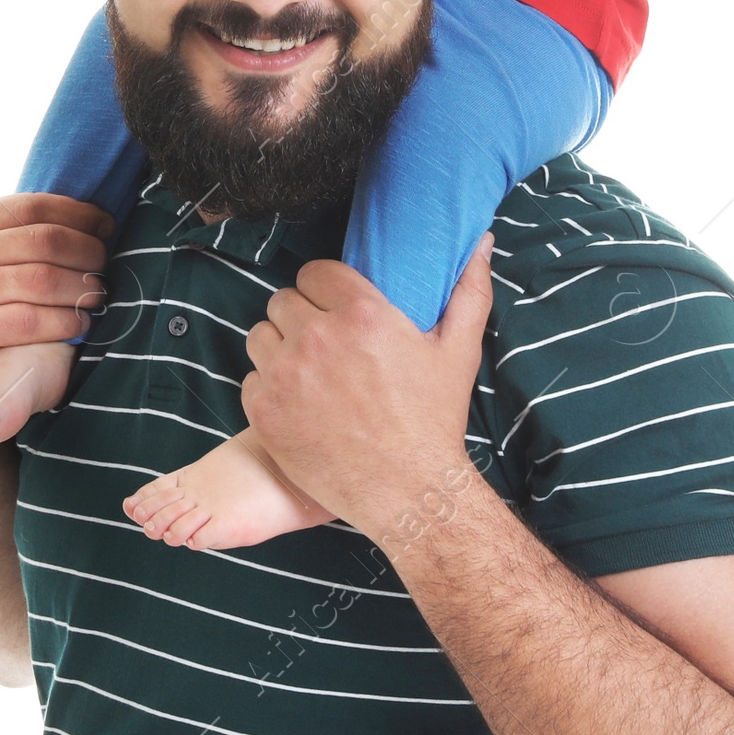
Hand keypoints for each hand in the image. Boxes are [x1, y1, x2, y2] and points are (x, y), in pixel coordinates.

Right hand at [0, 193, 110, 423]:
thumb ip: (21, 233)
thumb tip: (92, 216)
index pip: (34, 206)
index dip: (79, 214)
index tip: (105, 226)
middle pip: (44, 240)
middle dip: (87, 251)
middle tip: (103, 266)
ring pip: (43, 280)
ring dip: (82, 288)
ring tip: (97, 295)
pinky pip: (33, 320)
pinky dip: (67, 321)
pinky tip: (80, 324)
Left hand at [239, 236, 493, 547]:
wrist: (408, 491)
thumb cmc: (433, 421)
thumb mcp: (459, 351)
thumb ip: (469, 290)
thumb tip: (482, 243)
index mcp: (362, 313)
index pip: (314, 272)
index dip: (323, 289)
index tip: (334, 309)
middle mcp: (318, 337)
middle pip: (283, 300)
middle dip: (300, 318)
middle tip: (324, 347)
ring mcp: (286, 375)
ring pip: (261, 336)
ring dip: (279, 349)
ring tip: (308, 374)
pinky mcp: (265, 411)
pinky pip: (251, 379)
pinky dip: (270, 389)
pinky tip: (299, 406)